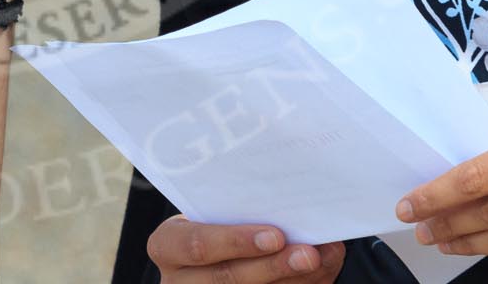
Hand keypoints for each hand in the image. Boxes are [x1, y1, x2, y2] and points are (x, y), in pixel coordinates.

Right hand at [145, 217, 345, 281]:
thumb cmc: (212, 222)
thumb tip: (299, 214)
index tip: (276, 235)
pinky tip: (319, 276)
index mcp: (167, 246)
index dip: (236, 242)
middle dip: (272, 266)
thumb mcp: (213, 212)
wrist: (208, 251)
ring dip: (291, 282)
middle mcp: (179, 282)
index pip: (197, 245)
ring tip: (319, 263)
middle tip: (308, 254)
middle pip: (227, 278)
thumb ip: (245, 210)